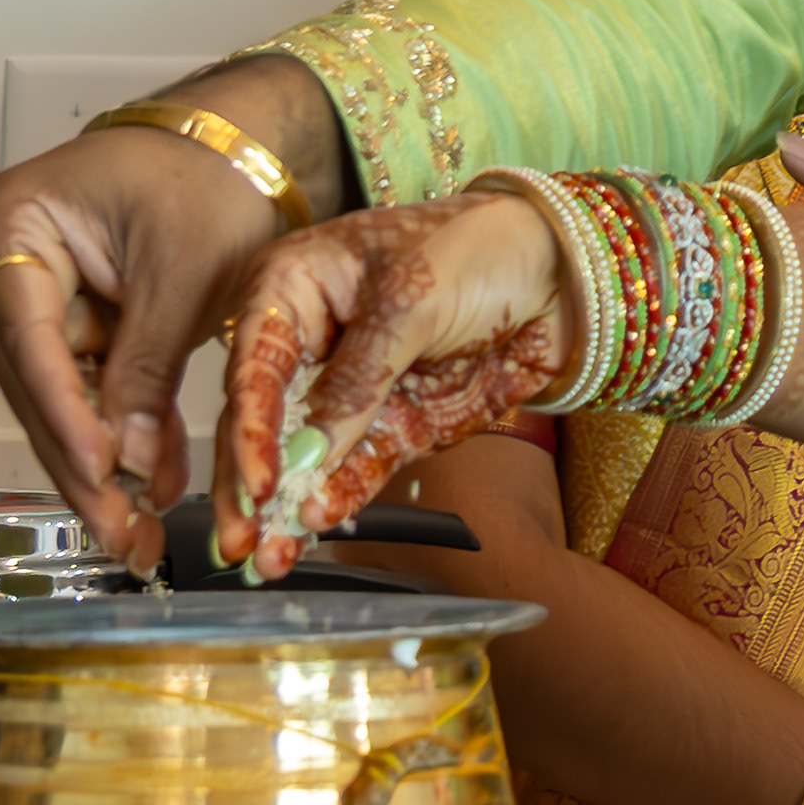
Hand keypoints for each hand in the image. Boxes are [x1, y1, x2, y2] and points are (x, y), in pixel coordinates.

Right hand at [0, 133, 277, 560]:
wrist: (235, 149)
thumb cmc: (206, 176)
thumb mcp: (183, 272)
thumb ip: (147, 368)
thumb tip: (121, 464)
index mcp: (10, 220)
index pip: (28, 334)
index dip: (63, 411)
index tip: (97, 469)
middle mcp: (1, 260)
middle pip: (34, 379)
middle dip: (82, 461)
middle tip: (119, 530)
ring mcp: (31, 296)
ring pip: (59, 398)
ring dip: (103, 465)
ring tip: (139, 530)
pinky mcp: (68, 323)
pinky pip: (90, 390)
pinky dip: (124, 435)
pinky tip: (151, 486)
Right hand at [217, 191, 578, 572]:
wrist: (562, 267)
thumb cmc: (478, 247)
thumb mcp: (411, 300)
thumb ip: (358, 379)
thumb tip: (308, 452)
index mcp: (295, 287)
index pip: (255, 366)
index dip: (250, 428)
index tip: (257, 482)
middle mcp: (311, 341)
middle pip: (265, 422)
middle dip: (251, 484)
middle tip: (242, 541)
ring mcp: (351, 388)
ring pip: (306, 456)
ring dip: (286, 507)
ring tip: (270, 557)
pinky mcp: (391, 421)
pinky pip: (358, 466)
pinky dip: (340, 497)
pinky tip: (321, 523)